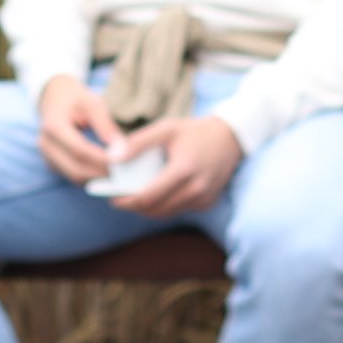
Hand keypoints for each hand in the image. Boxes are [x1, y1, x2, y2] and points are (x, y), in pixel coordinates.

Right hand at [32, 75, 121, 181]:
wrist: (54, 98)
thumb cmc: (76, 98)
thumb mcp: (92, 103)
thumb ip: (105, 125)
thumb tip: (120, 149)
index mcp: (53, 127)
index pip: (79, 150)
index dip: (101, 158)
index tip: (122, 160)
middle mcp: (46, 145)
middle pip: (76, 169)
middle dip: (101, 173)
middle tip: (124, 171)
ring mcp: (47, 156)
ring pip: (75, 177)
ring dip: (97, 178)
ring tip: (117, 172)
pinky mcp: (53, 164)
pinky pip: (73, 176)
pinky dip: (90, 176)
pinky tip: (105, 170)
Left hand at [110, 111, 246, 215]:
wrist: (230, 138)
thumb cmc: (194, 131)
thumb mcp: (165, 129)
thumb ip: (137, 143)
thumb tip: (112, 157)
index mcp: (183, 170)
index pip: (149, 197)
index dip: (128, 201)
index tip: (113, 197)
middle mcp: (196, 189)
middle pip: (156, 209)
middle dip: (135, 207)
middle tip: (120, 198)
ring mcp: (204, 198)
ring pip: (167, 213)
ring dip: (149, 208)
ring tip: (134, 196)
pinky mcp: (207, 203)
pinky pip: (180, 210)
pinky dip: (165, 205)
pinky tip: (157, 194)